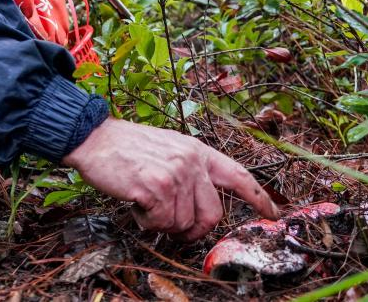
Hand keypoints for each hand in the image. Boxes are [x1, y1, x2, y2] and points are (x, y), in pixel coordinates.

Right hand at [62, 118, 278, 240]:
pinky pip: (160, 224)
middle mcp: (192, 161)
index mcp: (198, 151)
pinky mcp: (157, 186)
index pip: (238, 176)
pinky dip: (146, 221)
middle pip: (212, 216)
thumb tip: (200, 207)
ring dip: (160, 222)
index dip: (258, 197)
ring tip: (145, 200)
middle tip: (170, 225)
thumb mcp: (169, 150)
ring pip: (182, 224)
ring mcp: (176, 173)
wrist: (94, 138)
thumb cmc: (127, 148)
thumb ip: (190, 172)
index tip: (273, 213)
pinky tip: (136, 202)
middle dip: (193, 230)